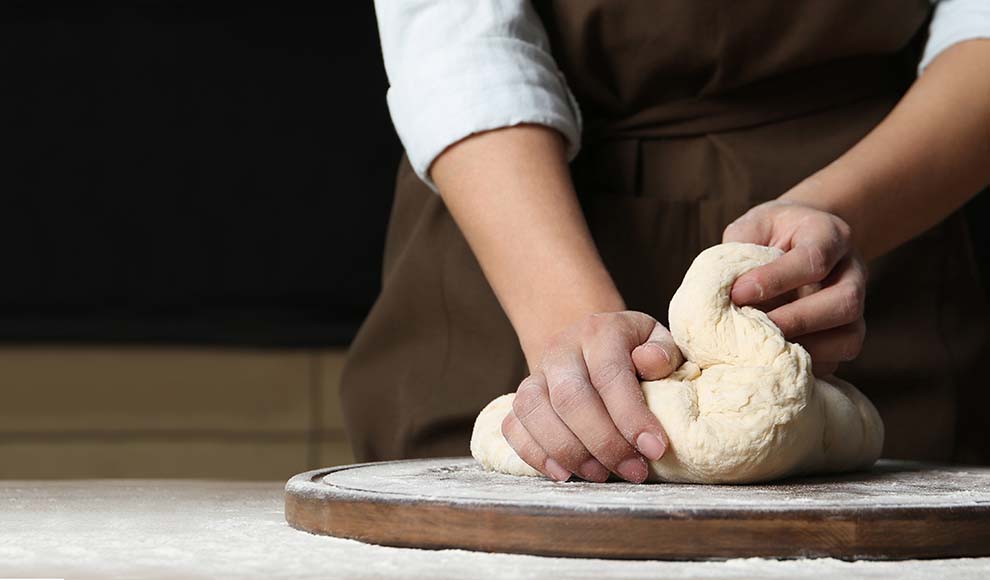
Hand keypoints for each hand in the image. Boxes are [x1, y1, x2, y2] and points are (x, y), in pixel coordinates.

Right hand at [500, 311, 682, 482]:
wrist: (588, 345)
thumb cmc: (632, 351)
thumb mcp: (655, 341)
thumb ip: (663, 351)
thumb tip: (652, 362)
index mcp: (599, 332)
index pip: (609, 374)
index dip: (631, 416)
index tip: (654, 449)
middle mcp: (561, 349)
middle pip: (570, 397)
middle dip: (603, 442)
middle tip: (633, 470)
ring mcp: (534, 374)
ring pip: (534, 411)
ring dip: (568, 451)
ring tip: (600, 474)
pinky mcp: (518, 400)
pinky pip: (512, 427)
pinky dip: (534, 454)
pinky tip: (564, 473)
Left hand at [723, 200, 866, 375]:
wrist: (799, 239)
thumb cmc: (771, 234)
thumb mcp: (753, 227)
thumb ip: (739, 250)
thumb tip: (718, 290)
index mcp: (829, 234)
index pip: (814, 258)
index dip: (776, 279)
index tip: (738, 293)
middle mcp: (852, 270)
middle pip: (844, 301)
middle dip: (796, 320)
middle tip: (753, 328)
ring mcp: (856, 305)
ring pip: (849, 336)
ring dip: (805, 348)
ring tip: (763, 349)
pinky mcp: (848, 333)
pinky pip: (839, 358)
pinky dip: (807, 364)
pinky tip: (775, 360)